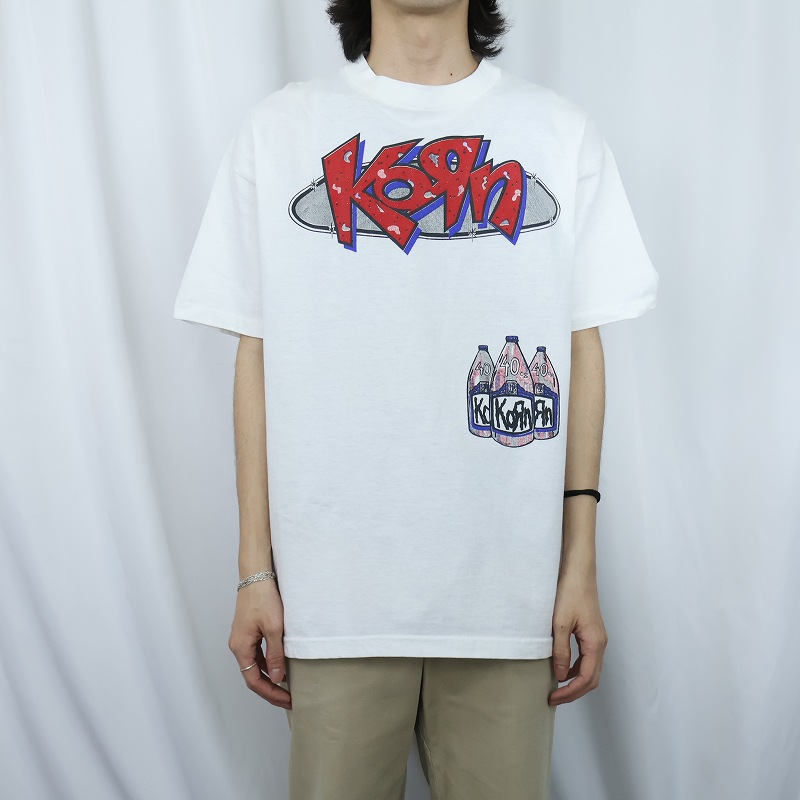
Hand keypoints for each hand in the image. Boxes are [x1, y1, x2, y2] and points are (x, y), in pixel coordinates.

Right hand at [228, 578, 291, 708]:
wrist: (256, 576)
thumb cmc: (263, 599)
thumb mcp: (274, 628)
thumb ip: (275, 654)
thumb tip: (276, 677)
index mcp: (241, 647)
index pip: (254, 681)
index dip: (270, 693)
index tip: (287, 700)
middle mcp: (237, 645)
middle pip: (253, 676)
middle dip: (270, 689)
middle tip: (289, 698)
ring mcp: (242, 639)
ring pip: (254, 666)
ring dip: (269, 678)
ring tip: (287, 686)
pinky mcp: (248, 632)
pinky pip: (256, 655)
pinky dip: (267, 664)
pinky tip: (280, 666)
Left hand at [548, 569, 607, 705]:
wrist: (579, 572)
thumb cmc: (570, 592)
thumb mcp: (560, 623)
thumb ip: (560, 651)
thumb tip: (560, 676)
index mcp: (595, 643)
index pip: (586, 678)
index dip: (570, 692)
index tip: (553, 698)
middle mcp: (601, 643)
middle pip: (592, 679)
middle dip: (574, 692)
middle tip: (554, 698)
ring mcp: (598, 638)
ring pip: (591, 670)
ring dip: (576, 682)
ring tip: (556, 688)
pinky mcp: (592, 633)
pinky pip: (587, 658)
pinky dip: (576, 669)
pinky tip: (562, 668)